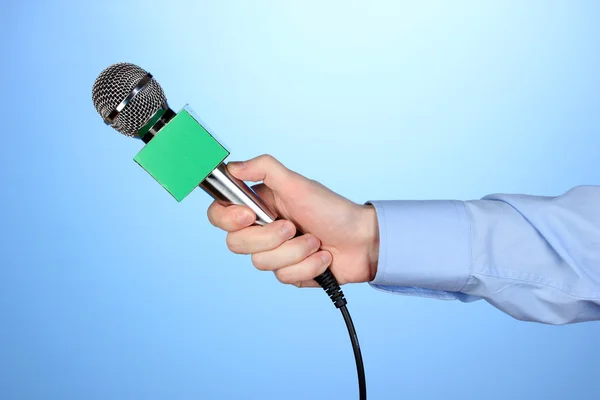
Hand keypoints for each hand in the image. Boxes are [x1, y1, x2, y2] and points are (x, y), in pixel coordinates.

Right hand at [207, 154, 378, 287]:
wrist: (363, 241)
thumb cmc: (333, 210)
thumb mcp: (298, 184)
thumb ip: (265, 169)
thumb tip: (234, 167)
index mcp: (259, 205)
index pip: (220, 215)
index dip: (228, 218)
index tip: (249, 215)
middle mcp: (262, 230)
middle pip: (236, 244)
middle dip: (270, 238)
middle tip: (293, 227)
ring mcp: (274, 254)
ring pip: (261, 263)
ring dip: (295, 252)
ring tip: (315, 241)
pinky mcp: (288, 272)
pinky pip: (283, 276)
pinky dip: (308, 266)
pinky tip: (322, 257)